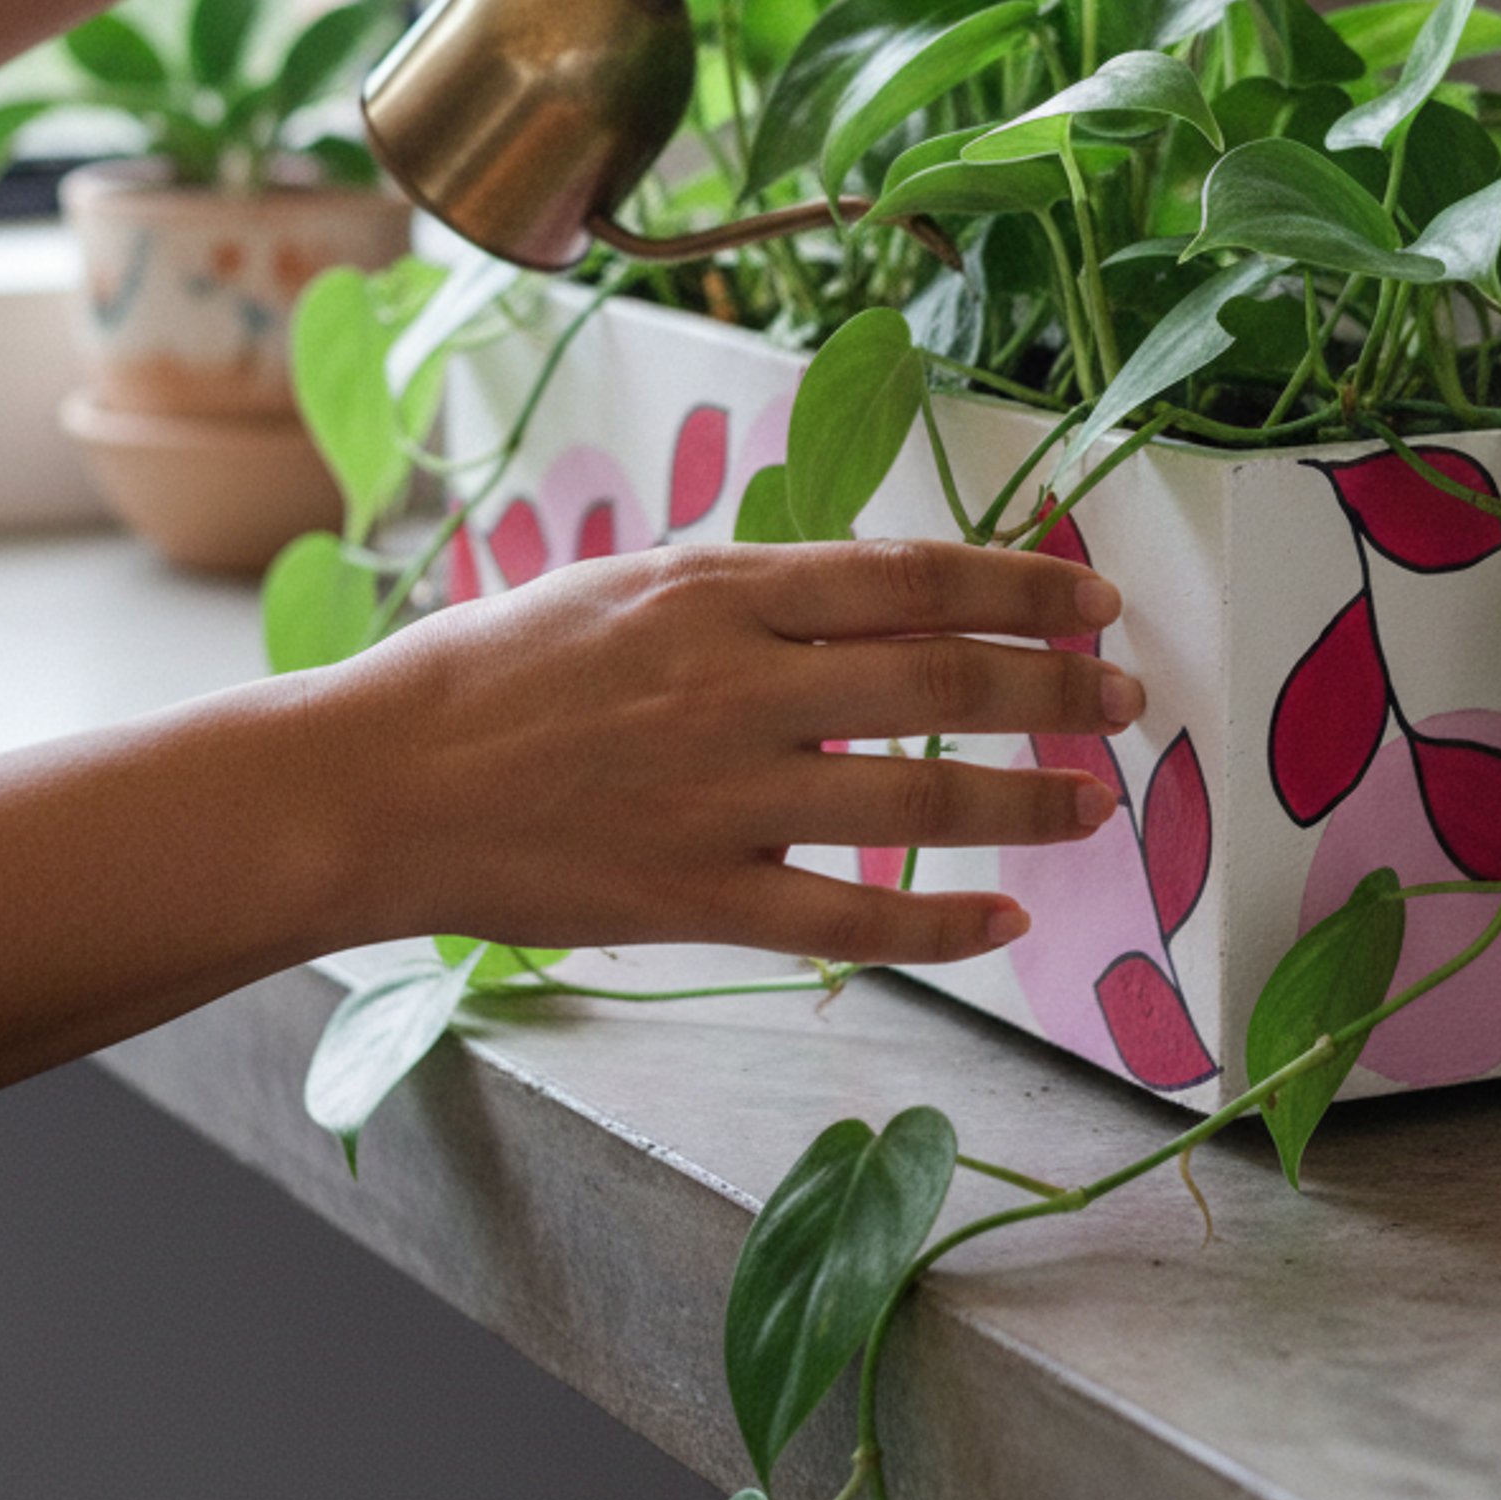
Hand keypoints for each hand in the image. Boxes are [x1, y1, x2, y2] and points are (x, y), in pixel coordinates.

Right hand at [324, 539, 1143, 969]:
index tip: (1094, 597)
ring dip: (1027, 800)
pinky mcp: (697, 895)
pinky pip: (851, 920)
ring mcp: (722, 795)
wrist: (374, 783)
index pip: (915, 576)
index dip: (1024, 584)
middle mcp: (737, 683)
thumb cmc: (487, 673)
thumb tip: (866, 599)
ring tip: (1093, 803)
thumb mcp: (622, 585)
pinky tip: (1003, 921)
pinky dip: (942, 923)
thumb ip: (744, 594)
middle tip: (1126, 695)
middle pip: (945, 677)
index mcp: (719, 588)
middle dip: (1057, 687)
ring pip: (919, 796)